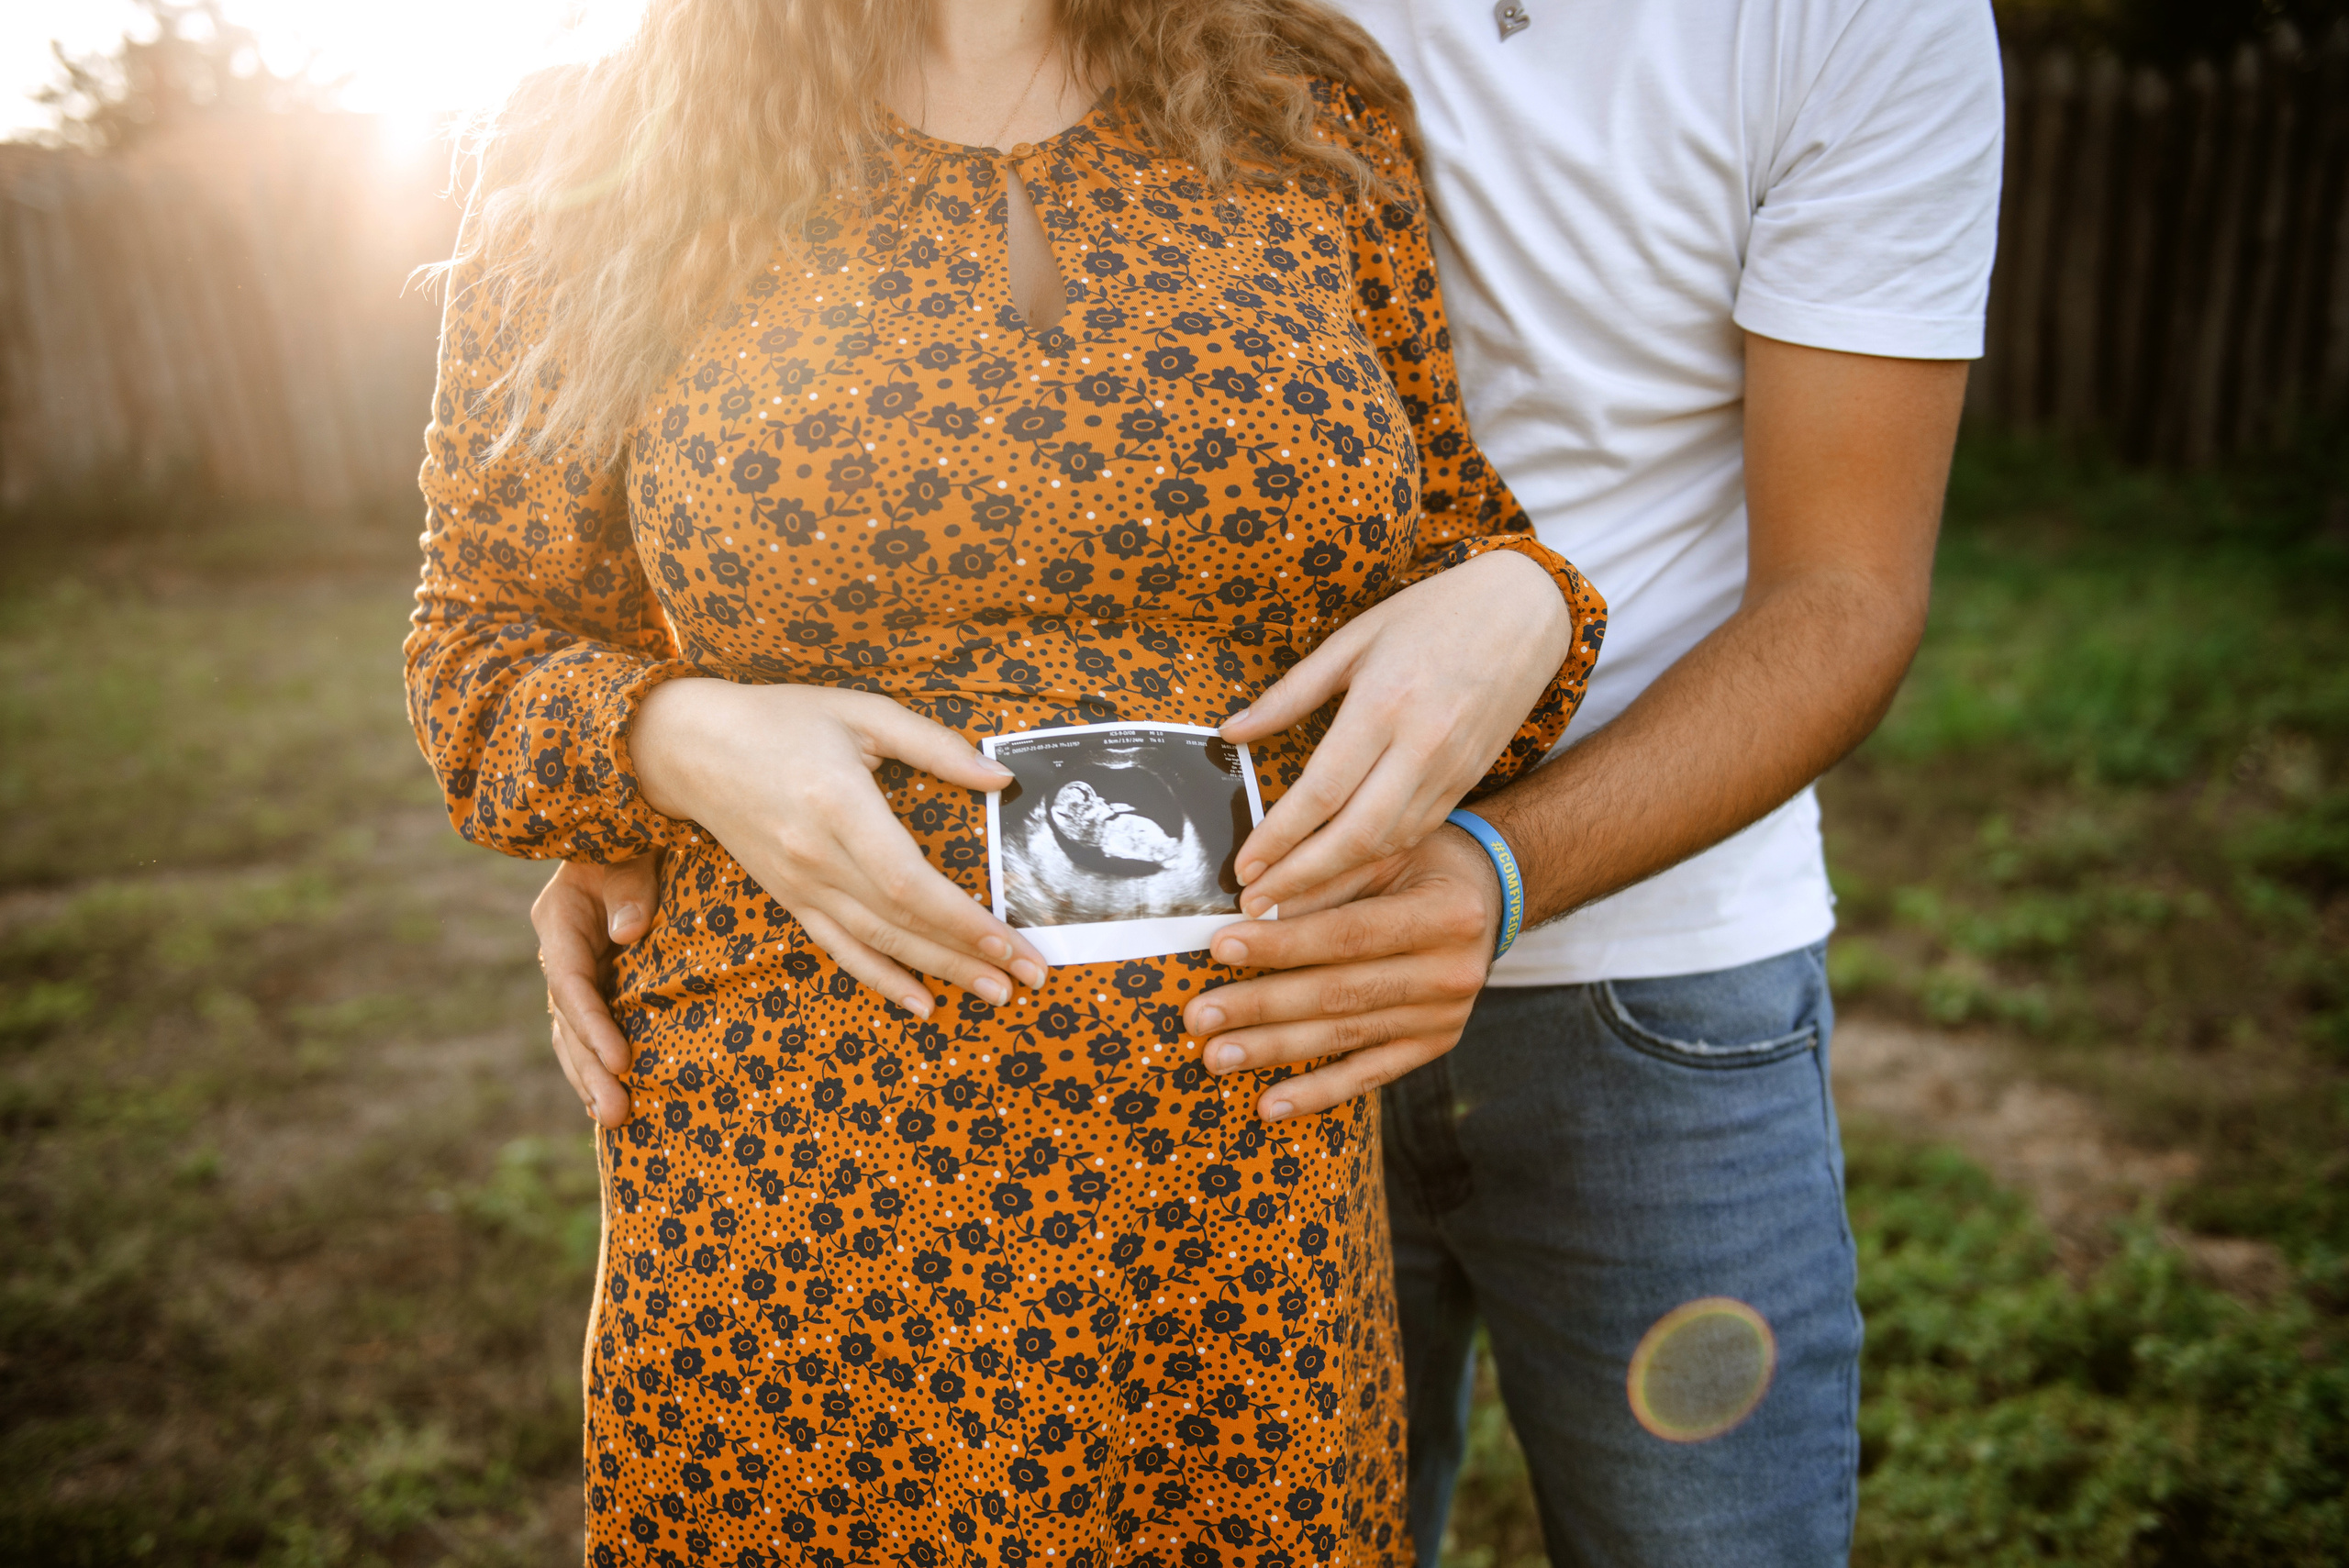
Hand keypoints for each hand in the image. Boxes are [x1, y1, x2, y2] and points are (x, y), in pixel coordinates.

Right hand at [536, 853, 658, 1126]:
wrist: (633, 838)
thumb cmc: (633, 842)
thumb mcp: (630, 857)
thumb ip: (630, 892)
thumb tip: (628, 935)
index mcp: (558, 923)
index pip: (570, 984)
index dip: (592, 1024)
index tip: (621, 1060)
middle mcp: (559, 954)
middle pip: (566, 1023)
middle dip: (590, 1070)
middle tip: (616, 1112)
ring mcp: (574, 974)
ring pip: (572, 1038)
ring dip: (591, 1080)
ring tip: (615, 1121)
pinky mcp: (595, 987)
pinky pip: (589, 1035)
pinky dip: (597, 1068)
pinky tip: (609, 1103)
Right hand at [630, 679, 1048, 1018]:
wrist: (688, 746)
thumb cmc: (781, 719)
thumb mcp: (862, 712)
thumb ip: (934, 745)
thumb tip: (1000, 779)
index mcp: (841, 807)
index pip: (912, 884)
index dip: (965, 921)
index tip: (1014, 943)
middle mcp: (818, 858)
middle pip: (904, 923)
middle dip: (972, 956)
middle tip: (1029, 979)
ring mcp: (800, 885)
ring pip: (878, 944)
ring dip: (939, 974)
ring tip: (994, 995)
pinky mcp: (789, 899)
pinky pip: (839, 949)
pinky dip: (881, 980)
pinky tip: (921, 1003)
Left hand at [1182, 825, 1502, 1119]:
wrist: (1486, 895)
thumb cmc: (1420, 863)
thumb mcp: (1384, 850)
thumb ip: (1327, 877)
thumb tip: (1253, 905)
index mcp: (1445, 914)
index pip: (1347, 935)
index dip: (1282, 944)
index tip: (1221, 946)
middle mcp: (1452, 973)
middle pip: (1340, 993)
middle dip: (1262, 1006)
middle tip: (1200, 1016)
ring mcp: (1445, 1018)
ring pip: (1345, 1037)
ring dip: (1275, 1051)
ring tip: (1215, 1057)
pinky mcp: (1433, 1046)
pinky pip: (1368, 1075)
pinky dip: (1316, 1092)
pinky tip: (1268, 1104)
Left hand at [1219, 549, 1570, 916]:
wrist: (1526, 610)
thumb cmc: (1433, 613)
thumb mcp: (1354, 638)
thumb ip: (1291, 693)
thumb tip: (1232, 732)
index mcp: (1384, 703)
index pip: (1323, 790)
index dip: (1278, 836)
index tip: (1244, 866)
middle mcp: (1421, 744)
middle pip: (1357, 833)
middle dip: (1302, 877)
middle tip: (1258, 902)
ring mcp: (1452, 767)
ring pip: (1390, 842)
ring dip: (1338, 879)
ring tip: (1291, 901)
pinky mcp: (1470, 778)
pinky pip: (1418, 830)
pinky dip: (1378, 858)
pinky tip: (1344, 873)